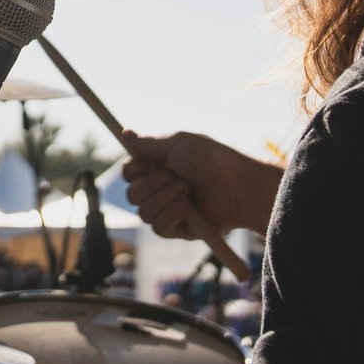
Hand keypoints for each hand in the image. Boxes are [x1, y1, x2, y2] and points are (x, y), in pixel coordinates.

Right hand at [122, 132, 282, 238]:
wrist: (239, 184)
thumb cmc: (213, 160)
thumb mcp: (178, 144)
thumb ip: (148, 144)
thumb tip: (124, 133)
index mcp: (159, 168)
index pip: (128, 173)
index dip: (133, 169)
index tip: (150, 163)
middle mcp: (160, 190)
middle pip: (131, 194)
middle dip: (153, 184)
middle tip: (177, 176)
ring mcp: (168, 210)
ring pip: (143, 213)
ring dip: (165, 198)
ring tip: (188, 190)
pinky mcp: (178, 230)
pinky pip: (158, 227)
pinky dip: (171, 214)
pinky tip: (189, 208)